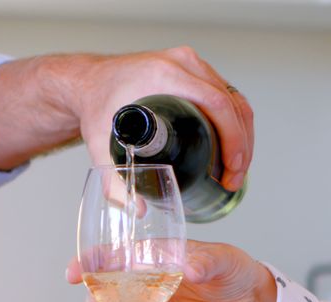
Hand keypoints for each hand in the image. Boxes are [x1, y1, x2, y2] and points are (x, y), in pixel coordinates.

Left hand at [0, 47, 253, 190]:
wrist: (88, 82)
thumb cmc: (94, 106)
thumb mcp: (98, 142)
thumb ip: (112, 179)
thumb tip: (135, 209)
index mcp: (164, 75)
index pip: (215, 103)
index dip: (233, 138)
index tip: (231, 168)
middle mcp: (183, 63)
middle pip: (231, 102)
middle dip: (241, 145)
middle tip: (232, 178)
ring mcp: (191, 64)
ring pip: (234, 98)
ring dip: (242, 135)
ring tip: (233, 170)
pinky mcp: (194, 70)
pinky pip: (225, 93)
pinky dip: (234, 121)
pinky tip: (231, 148)